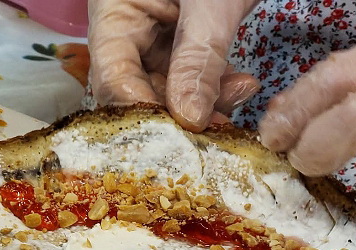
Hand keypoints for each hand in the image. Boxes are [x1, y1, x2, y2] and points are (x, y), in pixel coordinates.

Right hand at [88, 0, 259, 130]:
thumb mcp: (209, 3)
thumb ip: (197, 58)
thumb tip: (190, 118)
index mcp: (113, 13)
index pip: (112, 78)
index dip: (141, 110)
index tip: (178, 131)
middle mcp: (127, 31)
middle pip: (138, 93)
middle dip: (178, 115)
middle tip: (217, 129)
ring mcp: (154, 38)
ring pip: (168, 92)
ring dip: (204, 104)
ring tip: (240, 94)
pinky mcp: (182, 44)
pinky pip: (192, 80)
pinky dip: (217, 89)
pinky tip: (243, 85)